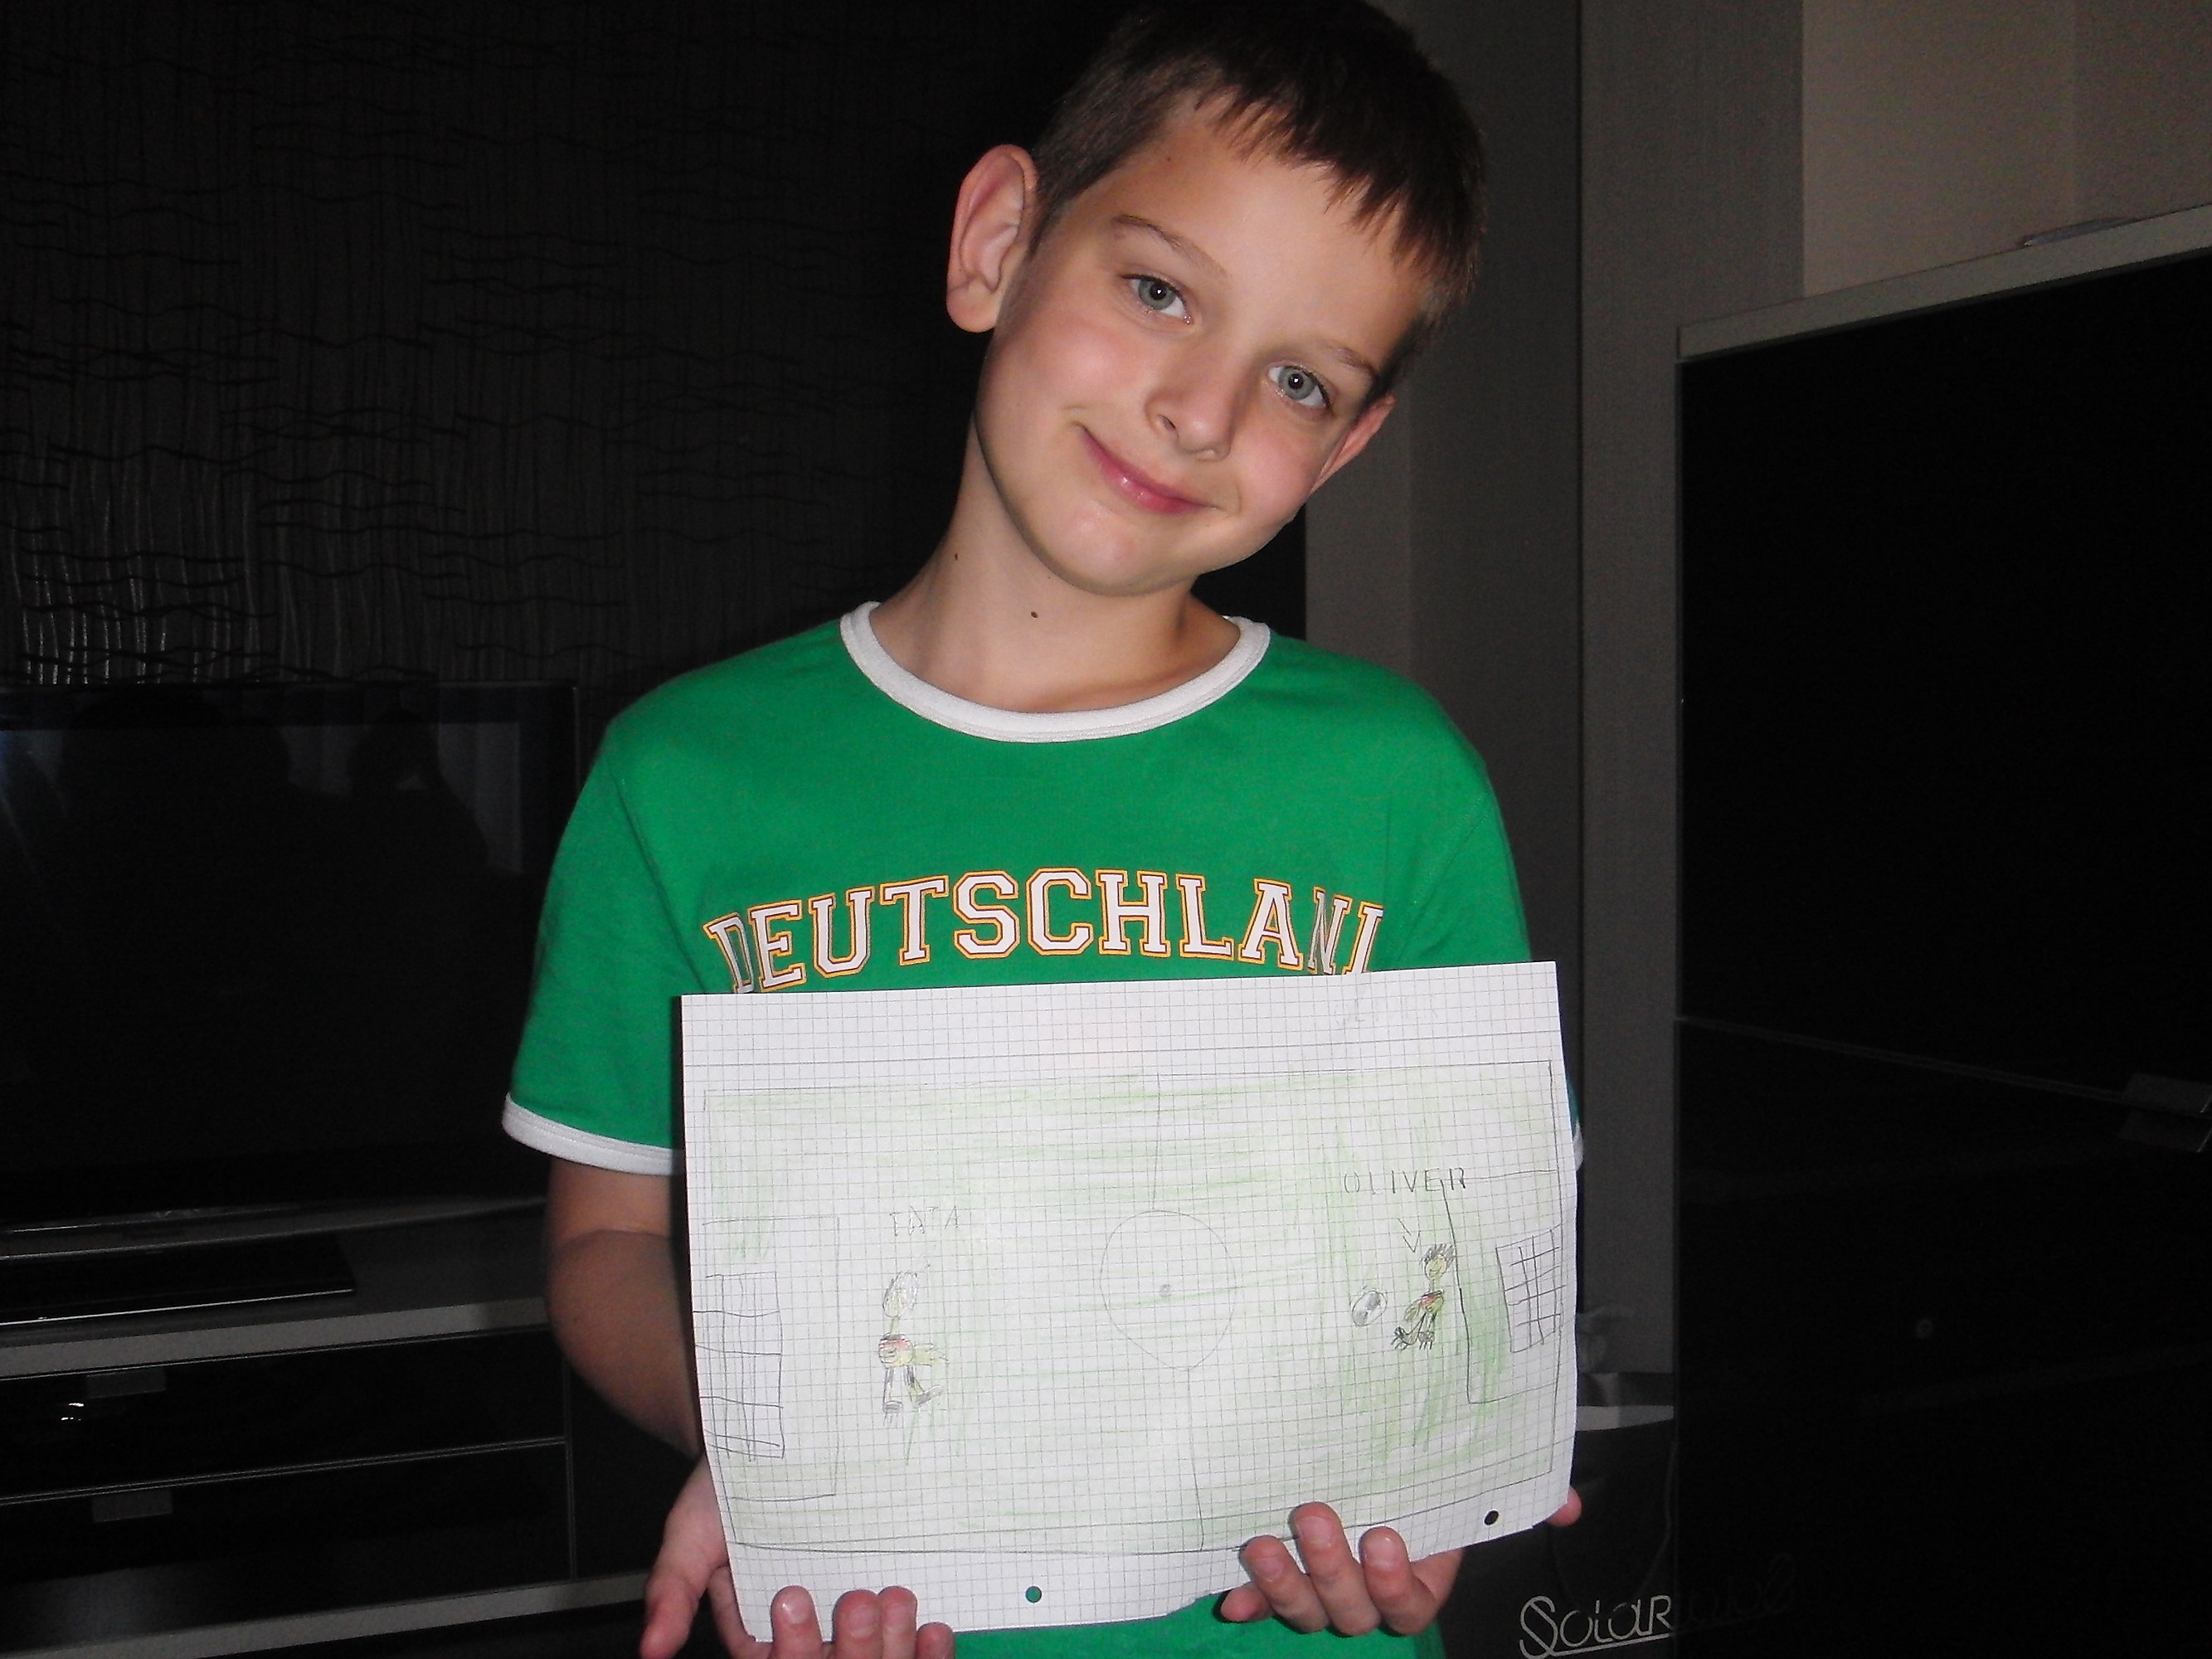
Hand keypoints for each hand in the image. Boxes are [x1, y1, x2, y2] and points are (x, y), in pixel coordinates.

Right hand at [641, 1457, 953, 1658]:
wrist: (778, 1442)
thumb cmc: (726, 1489)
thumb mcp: (691, 1532)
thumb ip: (671, 1589)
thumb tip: (650, 1649)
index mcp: (759, 1633)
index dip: (792, 1648)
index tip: (793, 1598)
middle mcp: (809, 1636)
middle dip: (849, 1650)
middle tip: (858, 1600)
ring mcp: (853, 1624)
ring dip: (890, 1647)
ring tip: (898, 1600)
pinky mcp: (893, 1613)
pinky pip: (915, 1652)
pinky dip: (929, 1652)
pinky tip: (938, 1628)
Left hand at [1220, 1492, 1581, 1636]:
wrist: (1366, 1475)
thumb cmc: (1420, 1485)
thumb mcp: (1463, 1485)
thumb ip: (1515, 1498)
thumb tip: (1568, 1505)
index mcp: (1412, 1581)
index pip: (1407, 1604)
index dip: (1392, 1582)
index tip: (1383, 1537)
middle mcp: (1364, 1596)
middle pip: (1350, 1609)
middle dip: (1329, 1568)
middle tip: (1314, 1516)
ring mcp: (1318, 1593)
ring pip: (1304, 1610)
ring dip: (1281, 1583)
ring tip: (1259, 1543)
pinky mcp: (1276, 1581)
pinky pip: (1258, 1603)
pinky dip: (1245, 1600)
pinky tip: (1229, 1596)